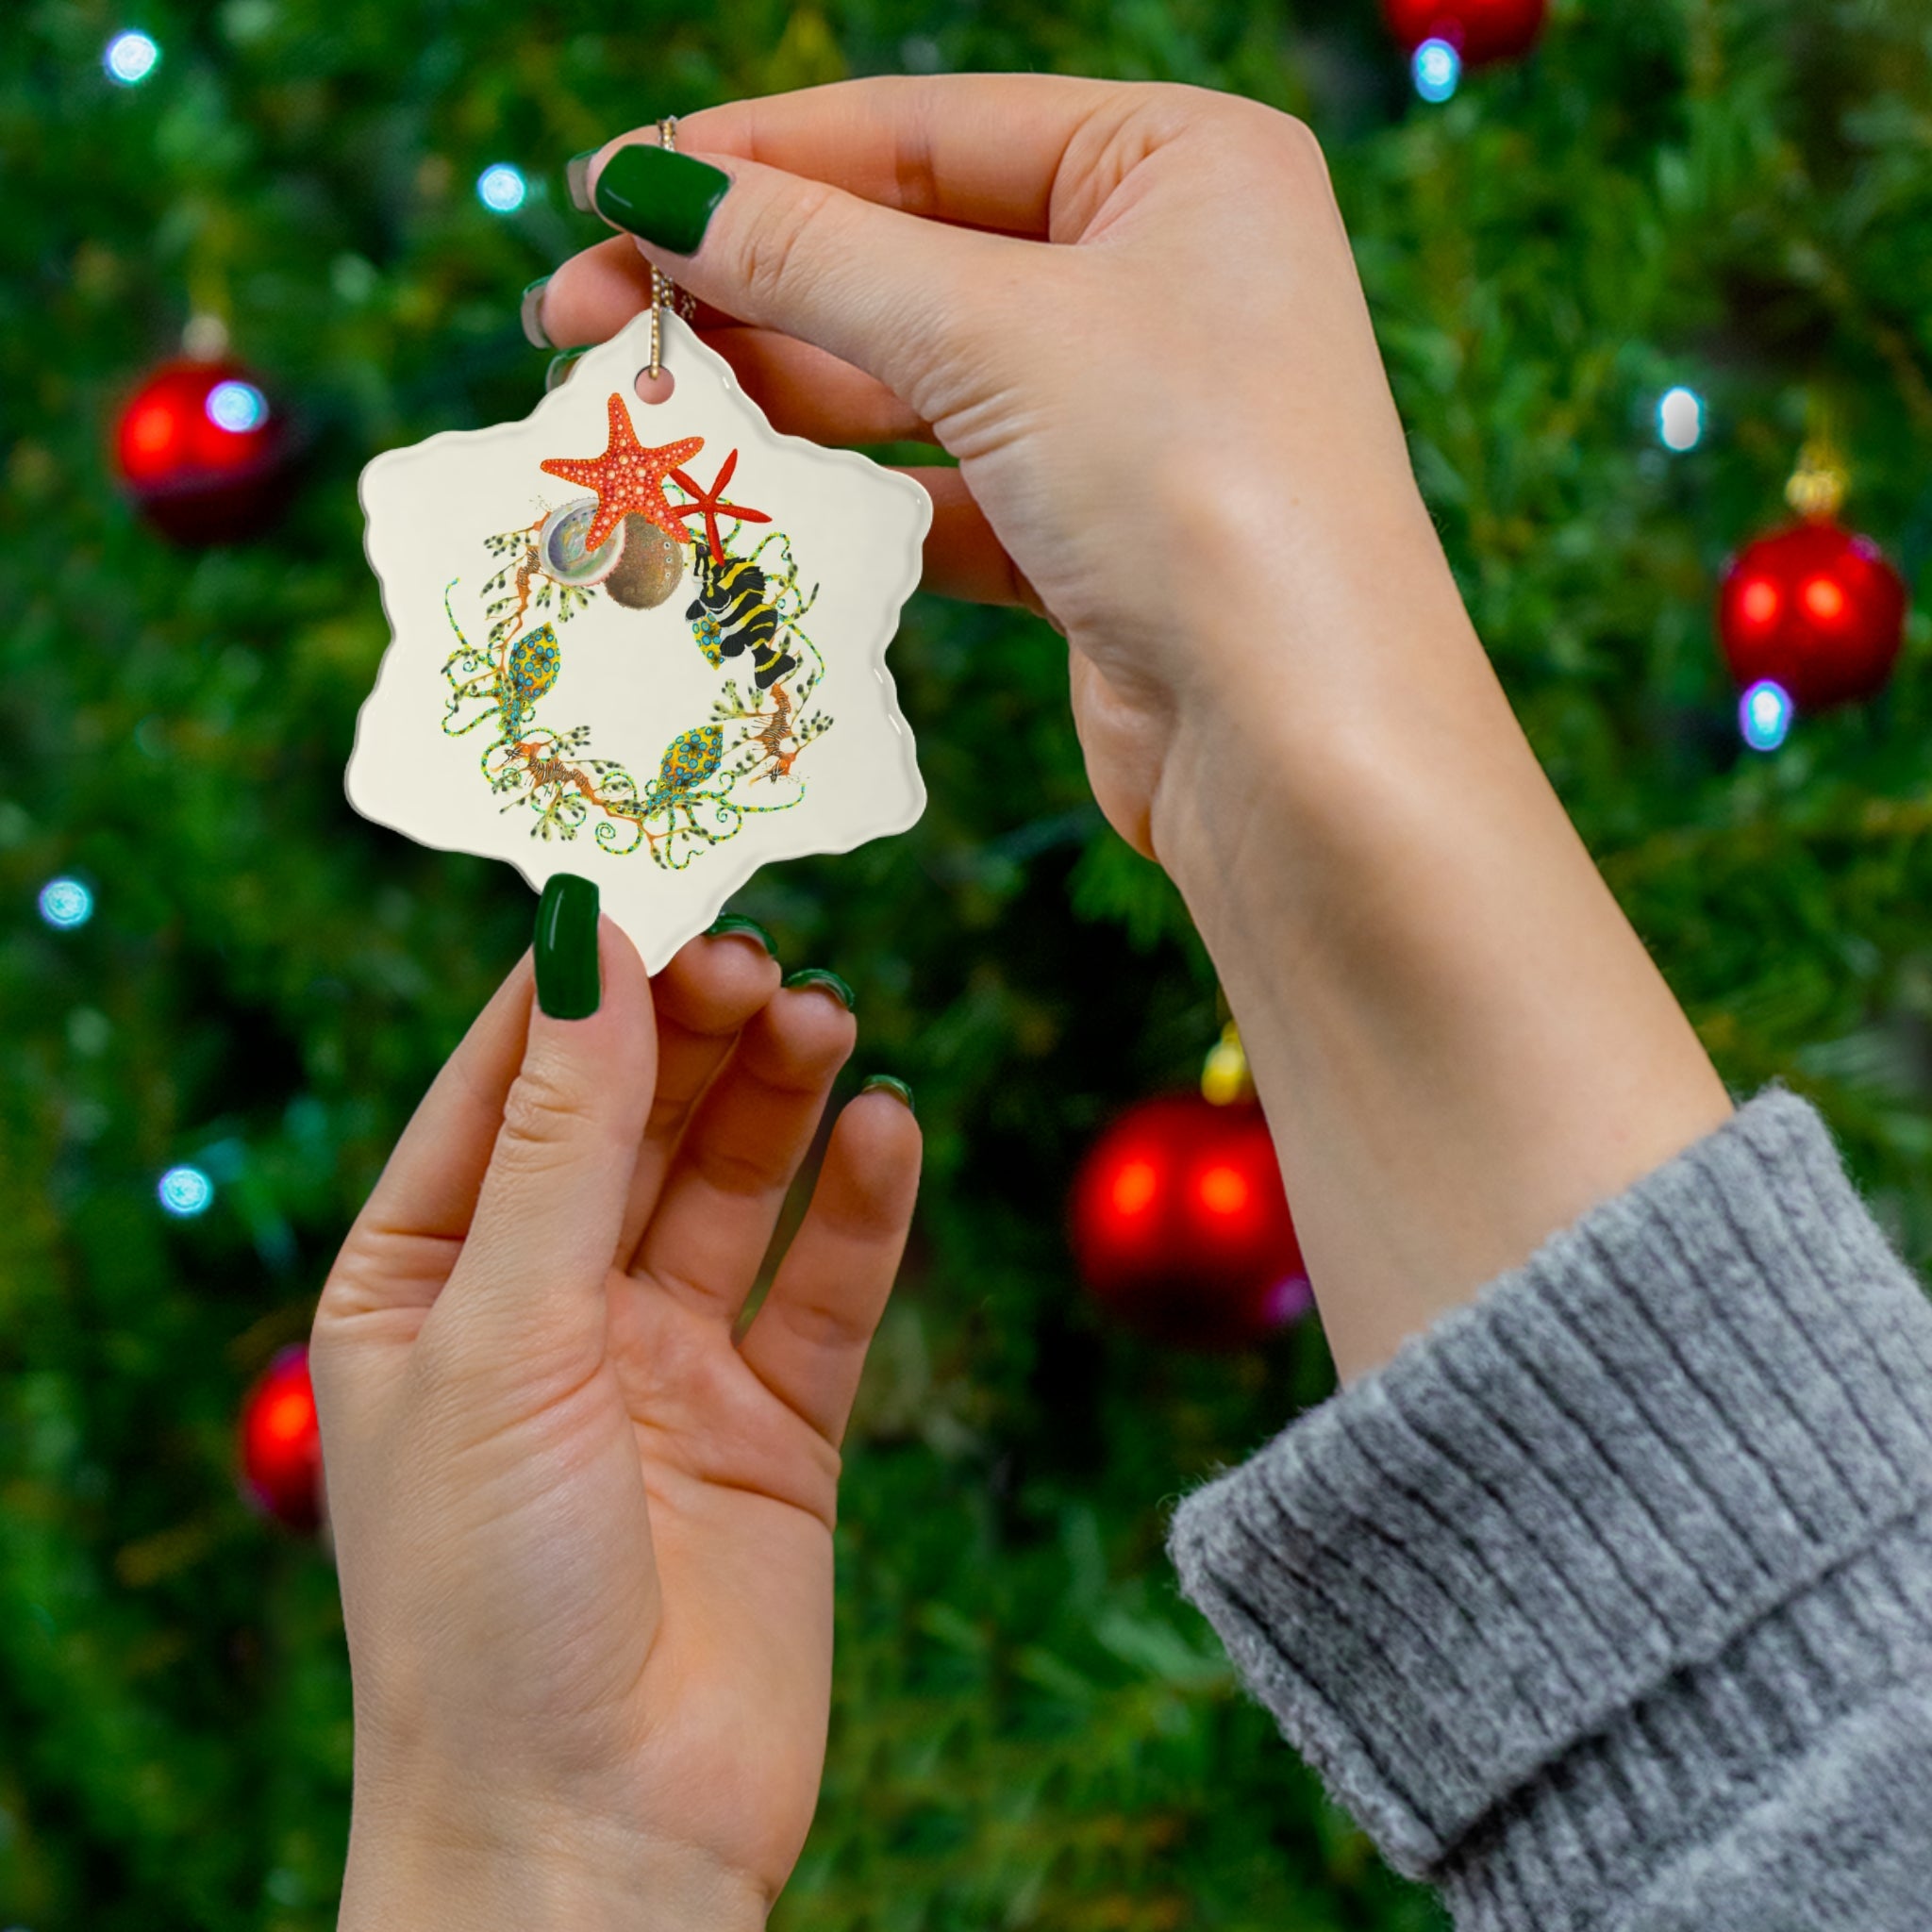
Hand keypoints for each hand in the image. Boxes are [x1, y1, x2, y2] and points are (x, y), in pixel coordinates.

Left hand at [311, 914, 918, 1928]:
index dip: (578, 982)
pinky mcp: (775, 1427)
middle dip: (694, 1030)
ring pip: (733, 1185)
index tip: (654, 880)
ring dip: (780, 1096)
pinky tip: (889, 1128)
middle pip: (632, 1120)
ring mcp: (665, 1367)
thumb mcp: (501, 1337)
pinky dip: (860, 1206)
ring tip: (830, 1016)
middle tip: (763, 953)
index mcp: (425, 1282)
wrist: (595, 1842)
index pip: (504, 1085)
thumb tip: (588, 942)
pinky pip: (825, 1287)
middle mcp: (545, 1310)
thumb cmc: (484, 1600)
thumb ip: (559, 1140)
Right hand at [538, 76, 1448, 858]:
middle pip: (907, 253)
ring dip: (778, 394)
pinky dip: (851, 498)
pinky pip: (943, 489)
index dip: (752, 159)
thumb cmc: (1194, 488)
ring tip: (637, 412)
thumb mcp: (994, 334)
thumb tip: (649, 188)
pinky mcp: (1096, 538)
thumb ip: (813, 255)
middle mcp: (1165, 274)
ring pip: (915, 378)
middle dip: (743, 286)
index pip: (923, 130)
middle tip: (575, 322)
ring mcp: (1131, 413)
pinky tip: (748, 504)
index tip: (604, 191)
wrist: (1302, 748)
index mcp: (1180, 163)